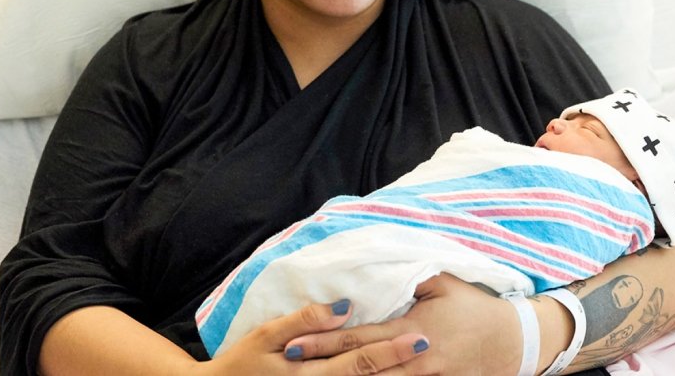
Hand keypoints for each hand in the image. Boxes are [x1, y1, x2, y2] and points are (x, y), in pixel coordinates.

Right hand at [201, 299, 430, 374]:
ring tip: (426, 367)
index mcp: (311, 375)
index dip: (392, 351)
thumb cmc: (240, 364)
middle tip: (434, 350)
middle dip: (404, 368)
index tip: (420, 337)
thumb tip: (343, 306)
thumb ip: (304, 321)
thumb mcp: (266, 336)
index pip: (361, 362)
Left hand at [284, 274, 524, 374]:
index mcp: (411, 329)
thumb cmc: (474, 308)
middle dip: (321, 366)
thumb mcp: (444, 281)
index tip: (293, 342)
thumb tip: (377, 266)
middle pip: (358, 367)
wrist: (511, 342)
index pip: (357, 337)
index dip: (323, 340)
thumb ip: (408, 276)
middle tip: (286, 363)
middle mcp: (413, 360)